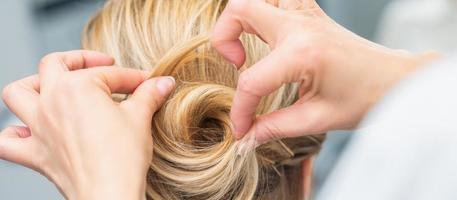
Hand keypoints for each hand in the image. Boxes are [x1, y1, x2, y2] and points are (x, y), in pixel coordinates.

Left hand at [0, 51, 174, 199]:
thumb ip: (149, 94)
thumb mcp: (140, 118)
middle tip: (101, 66)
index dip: (132, 77)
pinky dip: (14, 134)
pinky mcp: (35, 154)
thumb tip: (164, 82)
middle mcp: (50, 101)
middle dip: (79, 60)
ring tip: (52, 87)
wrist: (110, 193)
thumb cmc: (123, 157)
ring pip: (17, 93)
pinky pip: (8, 142)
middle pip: (54, 64)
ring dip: (32, 85)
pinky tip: (31, 132)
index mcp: (77, 87)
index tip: (146, 84)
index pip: (110, 74)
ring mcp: (38, 127)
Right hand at [211, 0, 436, 147]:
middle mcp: (301, 26)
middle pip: (241, 9)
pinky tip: (267, 35)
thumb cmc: (366, 98)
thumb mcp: (318, 119)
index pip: (252, 81)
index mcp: (303, 54)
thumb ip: (275, 127)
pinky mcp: (311, 13)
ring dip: (242, 17)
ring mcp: (306, 15)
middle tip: (238, 64)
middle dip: (223, 38)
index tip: (242, 129)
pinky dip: (263, 10)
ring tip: (248, 45)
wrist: (396, 80)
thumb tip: (247, 137)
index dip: (240, 109)